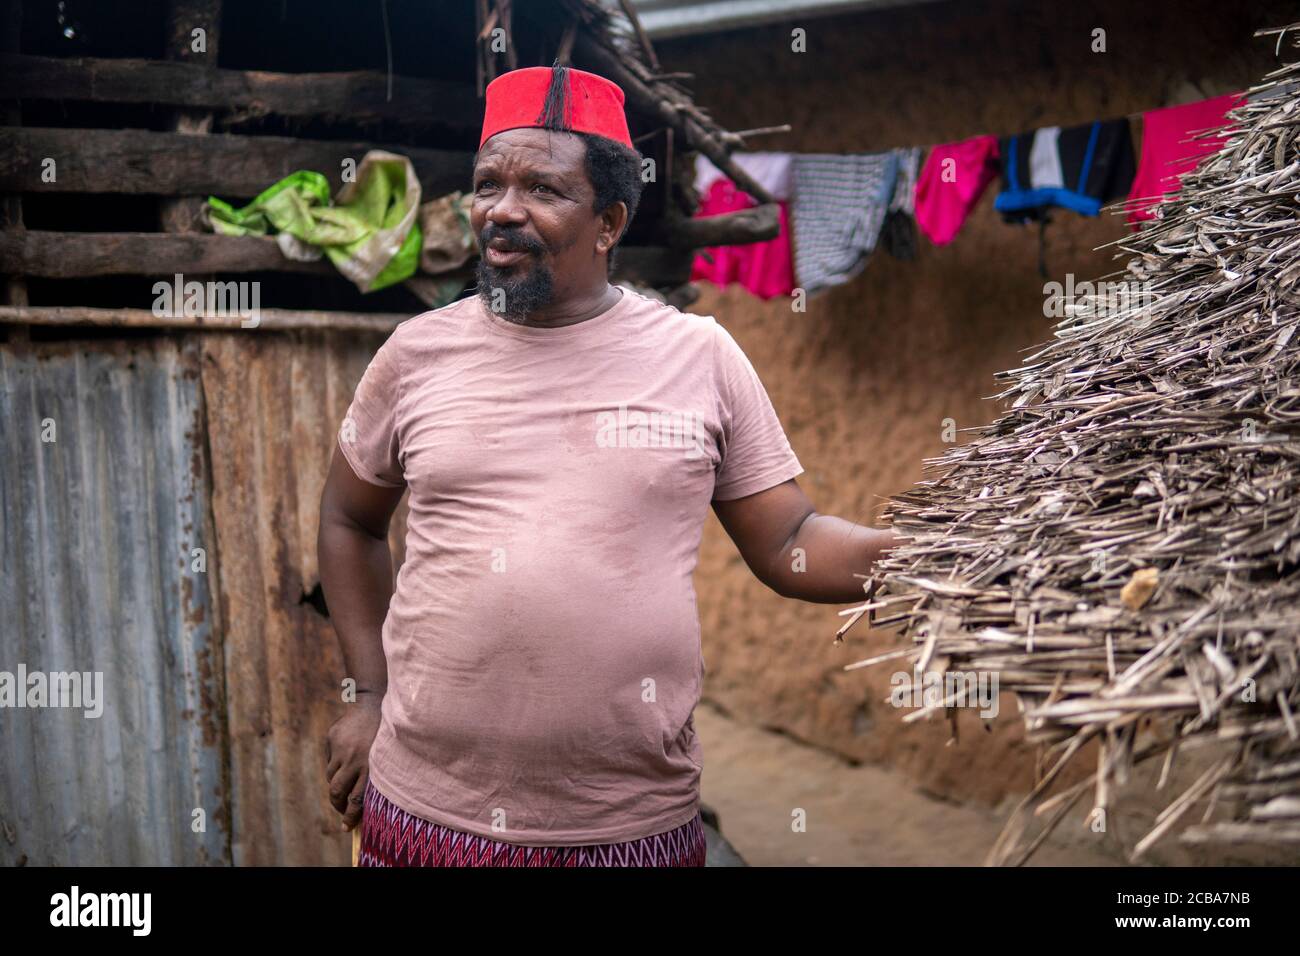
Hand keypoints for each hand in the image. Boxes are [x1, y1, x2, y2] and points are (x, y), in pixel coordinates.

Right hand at [325, 692, 383, 831]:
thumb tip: (363, 805)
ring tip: (346, 782)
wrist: (374, 703)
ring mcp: (341, 749)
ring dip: (336, 784)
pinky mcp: (332, 739)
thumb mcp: (386, 757)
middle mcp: (354, 759)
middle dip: (337, 805)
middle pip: (338, 792)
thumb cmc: (386, 735)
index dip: (351, 817)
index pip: (357, 799)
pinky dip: (336, 763)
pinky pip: (330, 759)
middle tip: (341, 811)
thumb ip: (376, 778)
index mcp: (371, 765)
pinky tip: (347, 756)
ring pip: (331, 777)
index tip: (346, 828)